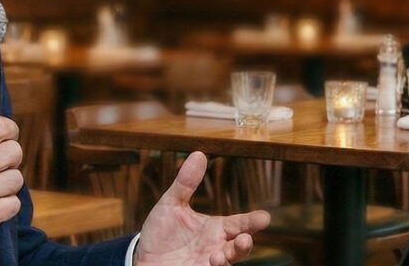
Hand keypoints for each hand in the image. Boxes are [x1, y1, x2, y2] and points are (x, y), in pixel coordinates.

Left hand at [135, 152, 270, 265]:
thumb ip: (185, 183)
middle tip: (245, 238)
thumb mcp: (171, 204)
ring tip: (219, 255)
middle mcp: (216, 247)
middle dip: (245, 244)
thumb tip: (198, 154)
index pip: (239, 223)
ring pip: (227, 264)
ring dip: (227, 259)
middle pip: (238, 247)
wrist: (143, 258)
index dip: (252, 221)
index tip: (265, 218)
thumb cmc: (161, 233)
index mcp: (216, 229)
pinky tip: (211, 262)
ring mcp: (208, 263)